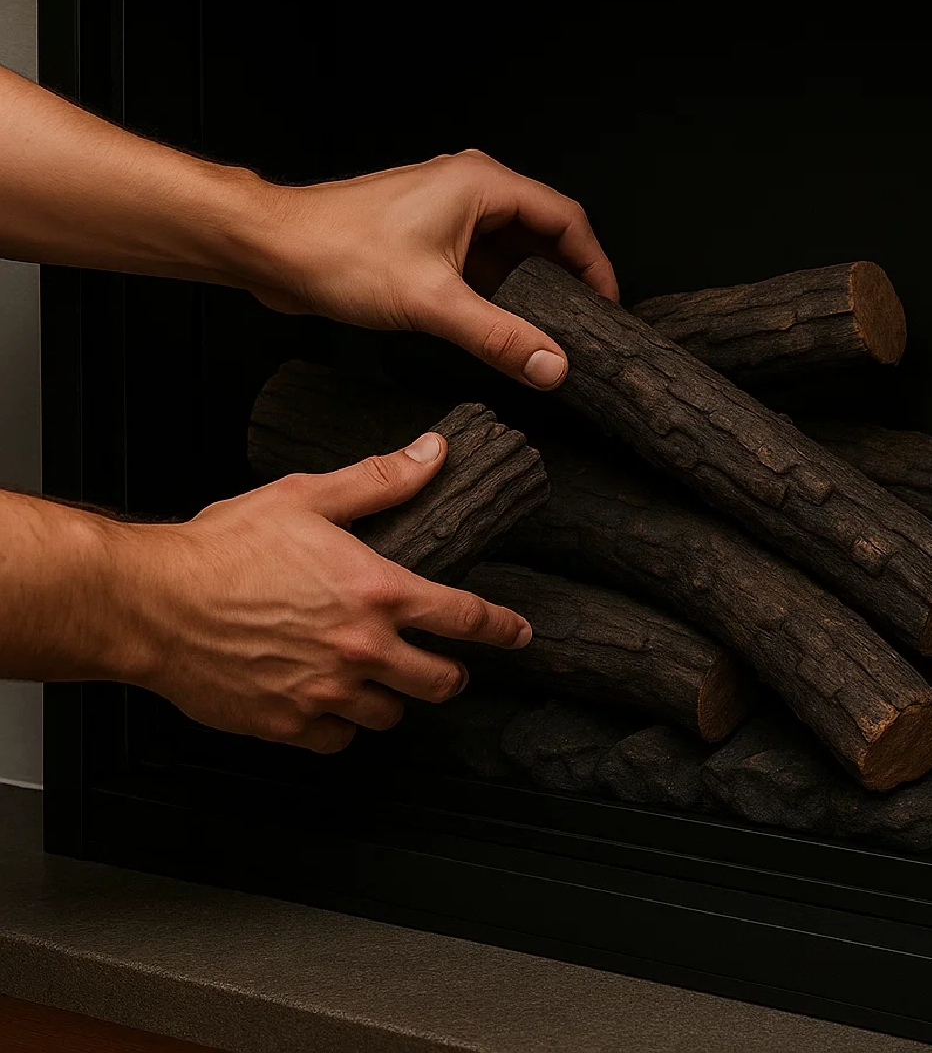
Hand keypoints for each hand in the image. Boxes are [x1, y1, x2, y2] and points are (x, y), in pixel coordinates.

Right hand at [110, 433, 532, 752]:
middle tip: (446, 667)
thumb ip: (380, 480)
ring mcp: (326, 692)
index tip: (519, 635)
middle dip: (451, 674)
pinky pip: (338, 740)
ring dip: (394, 699)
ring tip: (382, 681)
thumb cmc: (225, 546)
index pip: (464, 618)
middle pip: (440, 681)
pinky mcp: (287, 723)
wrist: (151, 600)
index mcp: (377, 593)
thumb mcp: (307, 497)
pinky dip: (342, 726)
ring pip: (390, 715)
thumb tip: (433, 453)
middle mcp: (361, 649)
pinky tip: (331, 703)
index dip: (501, 628)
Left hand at [255, 149, 618, 388]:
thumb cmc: (338, 251)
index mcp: (481, 184)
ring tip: (549, 335)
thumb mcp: (432, 302)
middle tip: (584, 327)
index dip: (595, 264)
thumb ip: (499, 336)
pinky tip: (502, 330)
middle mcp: (469, 190)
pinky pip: (480, 264)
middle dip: (566, 281)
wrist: (271, 248)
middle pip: (542, 234)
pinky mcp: (425, 238)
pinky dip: (497, 295)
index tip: (608, 307)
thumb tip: (553, 365)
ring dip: (530, 291)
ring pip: (510, 252)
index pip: (565, 219)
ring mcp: (446, 213)